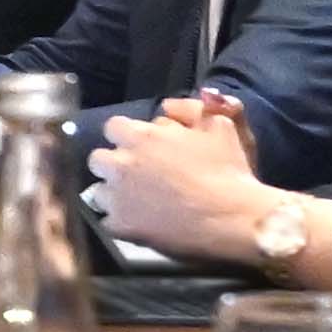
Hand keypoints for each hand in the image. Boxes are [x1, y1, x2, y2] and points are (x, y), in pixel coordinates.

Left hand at [87, 97, 262, 258]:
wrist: (233, 218)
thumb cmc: (228, 169)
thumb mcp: (219, 126)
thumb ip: (190, 109)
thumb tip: (166, 106)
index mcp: (140, 136)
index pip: (112, 127)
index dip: (127, 136)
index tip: (142, 146)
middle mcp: (121, 164)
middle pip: (98, 159)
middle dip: (115, 164)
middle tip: (139, 175)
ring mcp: (117, 196)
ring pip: (99, 191)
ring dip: (115, 193)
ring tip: (140, 201)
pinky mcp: (120, 225)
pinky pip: (108, 221)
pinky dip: (121, 221)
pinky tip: (141, 222)